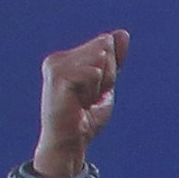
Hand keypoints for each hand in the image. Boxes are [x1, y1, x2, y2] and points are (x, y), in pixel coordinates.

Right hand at [33, 29, 129, 177]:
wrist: (70, 144)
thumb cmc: (85, 119)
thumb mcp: (106, 85)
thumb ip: (114, 60)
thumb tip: (123, 33)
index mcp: (66, 58)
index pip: (105, 43)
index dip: (110, 71)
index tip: (93, 92)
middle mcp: (57, 58)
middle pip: (104, 48)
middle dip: (107, 75)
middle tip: (89, 99)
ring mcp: (55, 65)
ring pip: (99, 59)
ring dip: (100, 85)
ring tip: (84, 101)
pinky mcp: (58, 76)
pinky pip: (93, 73)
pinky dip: (93, 91)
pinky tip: (79, 104)